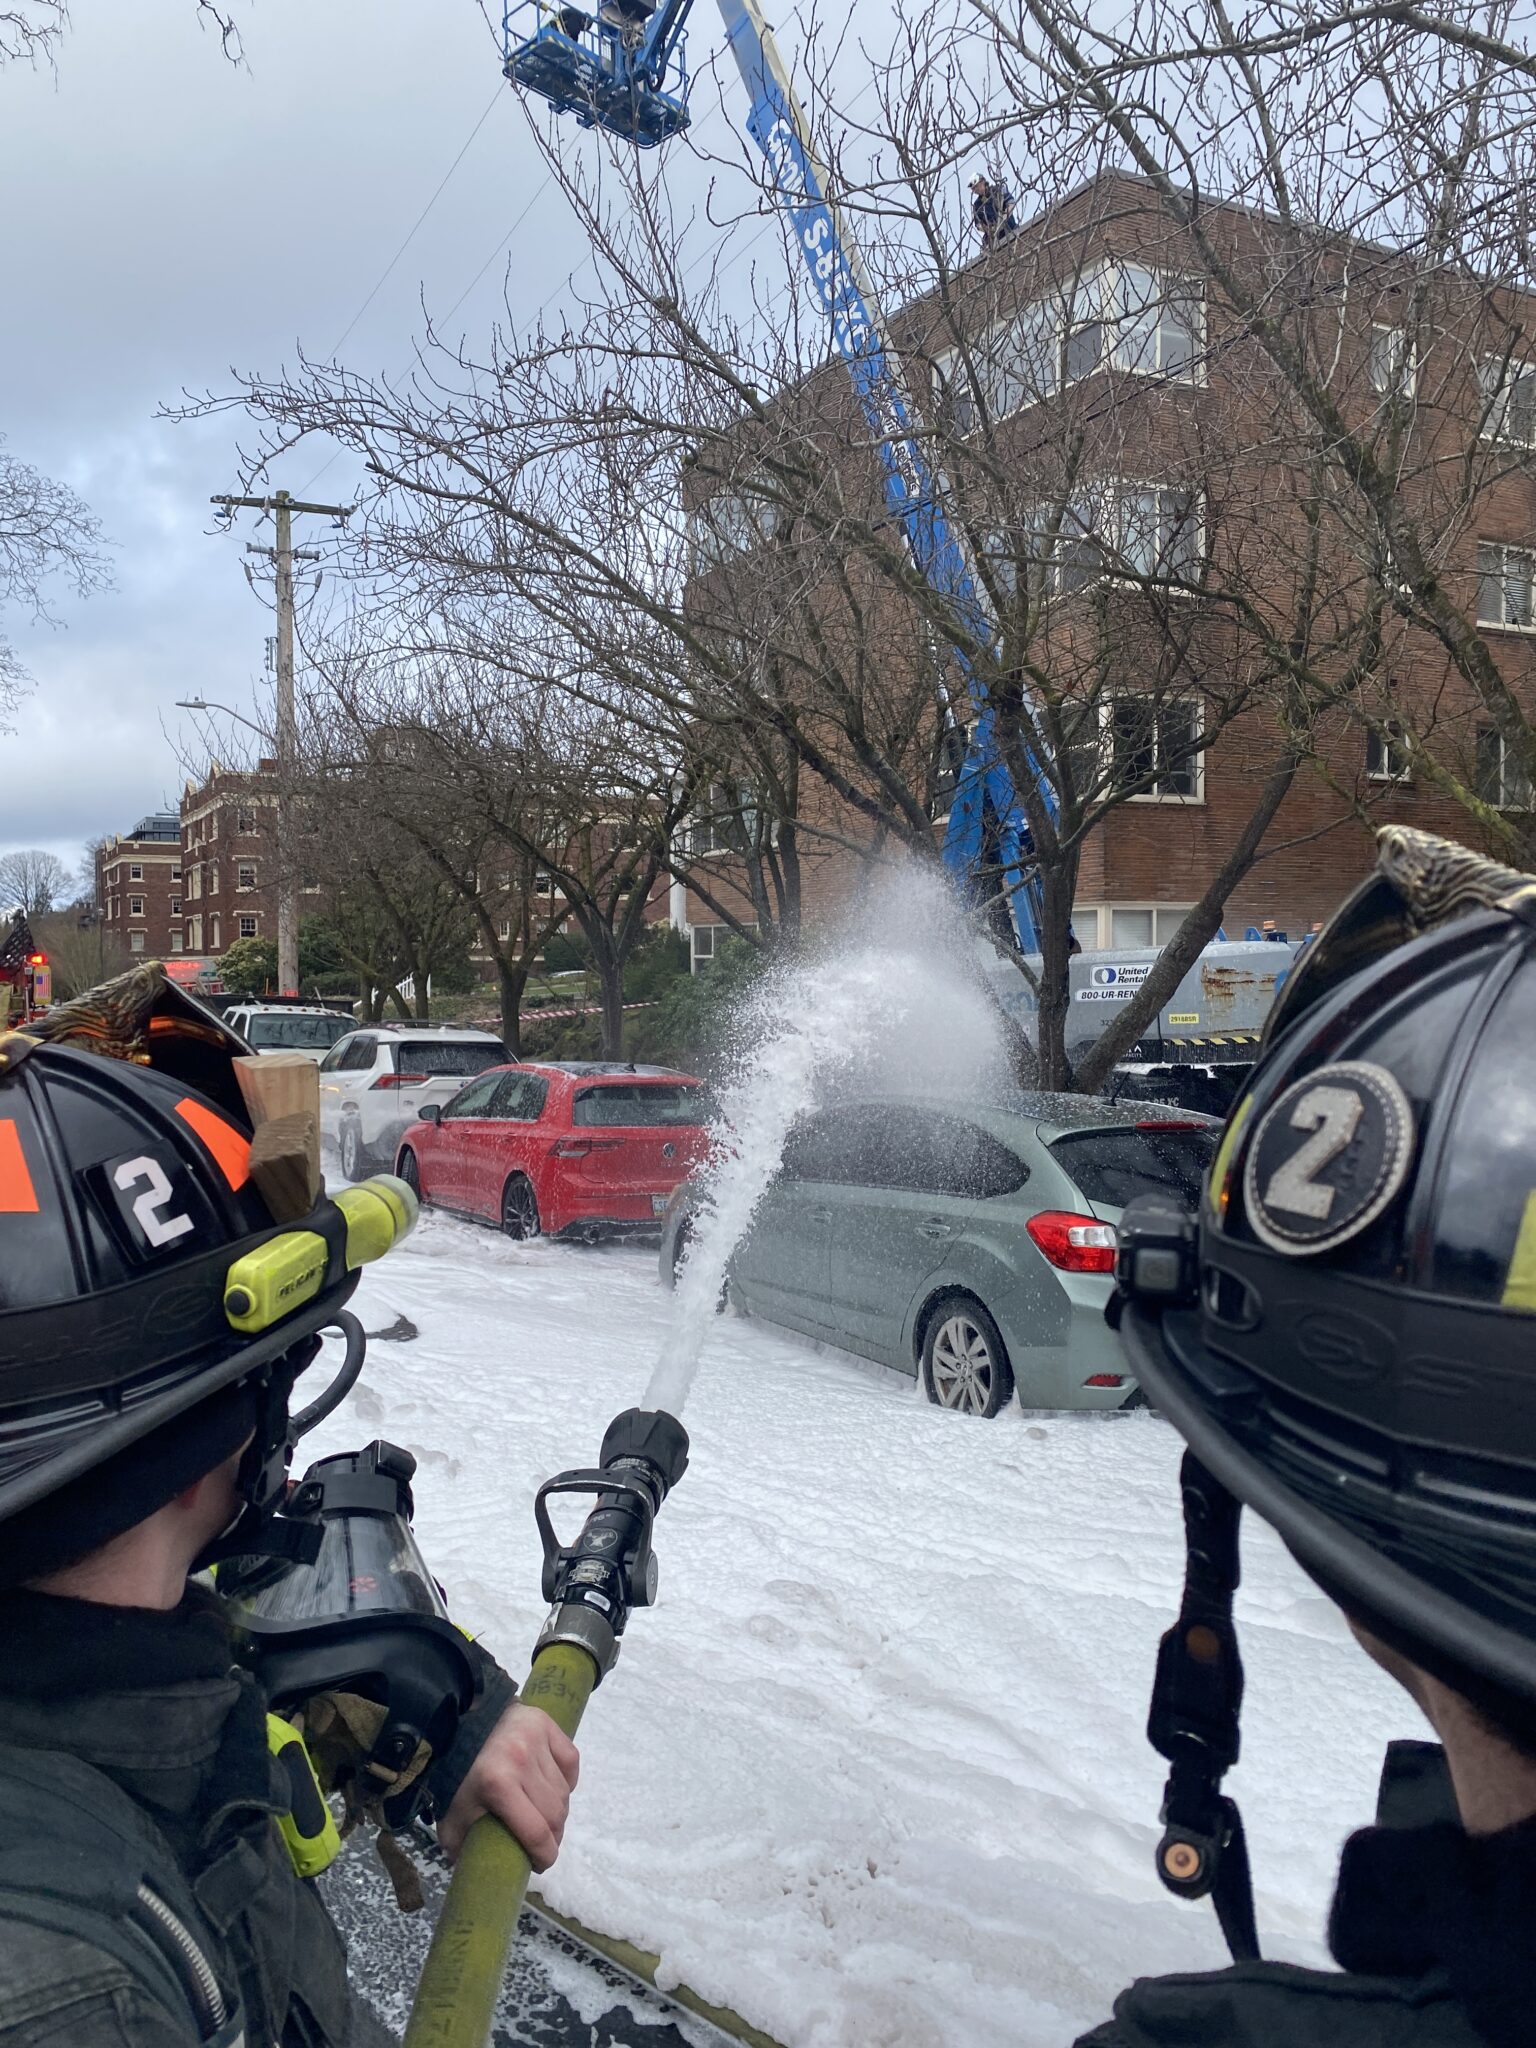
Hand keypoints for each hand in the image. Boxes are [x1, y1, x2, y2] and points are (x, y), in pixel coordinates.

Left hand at [437, 1703, 579, 1870]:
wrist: (455, 1725)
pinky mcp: (545, 1723)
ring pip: (563, 1791)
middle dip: (553, 1837)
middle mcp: (521, 1761)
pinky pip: (570, 1761)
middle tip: (544, 1844)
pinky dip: (567, 1780)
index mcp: (497, 1786)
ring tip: (545, 1817)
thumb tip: (477, 1879)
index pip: (536, 1832)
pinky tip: (554, 1788)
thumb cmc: (453, 1774)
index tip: (541, 1863)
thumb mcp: (450, 1818)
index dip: (545, 1855)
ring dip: (559, 1810)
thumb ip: (461, 1850)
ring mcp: (536, 1739)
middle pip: (555, 1814)